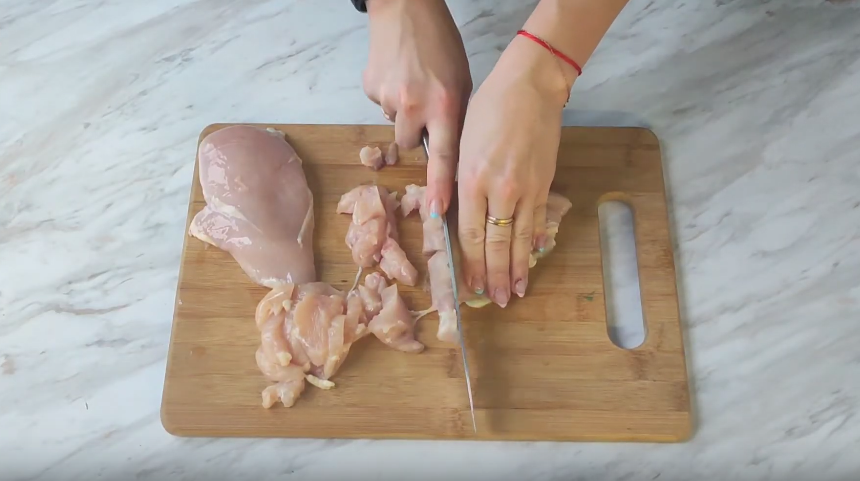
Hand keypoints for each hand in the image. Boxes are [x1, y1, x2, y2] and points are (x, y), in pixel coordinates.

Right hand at [363, 0, 471, 215]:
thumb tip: (447, 151)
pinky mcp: (370, 88)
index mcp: (444, 104)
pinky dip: (388, 94)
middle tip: (423, 102)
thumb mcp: (461, 82)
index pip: (443, 157)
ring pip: (394, 123)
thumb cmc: (440, 45)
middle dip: (415, 129)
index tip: (437, 213)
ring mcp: (388, 98)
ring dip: (402, 111)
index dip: (441, 187)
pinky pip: (381, 105)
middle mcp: (414, 105)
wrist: (405, 9)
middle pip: (409, 143)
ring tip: (410, 82)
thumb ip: (454, 117)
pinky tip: (396, 73)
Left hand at [456, 36, 574, 307]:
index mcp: (472, 181)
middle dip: (495, 276)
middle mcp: (500, 191)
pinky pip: (539, 221)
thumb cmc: (488, 109)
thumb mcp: (461, 144)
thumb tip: (447, 212)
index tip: (470, 286)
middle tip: (496, 300)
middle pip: (495, 244)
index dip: (470, 265)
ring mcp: (526, 189)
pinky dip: (535, 242)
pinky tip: (534, 258)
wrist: (530, 87)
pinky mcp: (545, 183)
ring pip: (520, 239)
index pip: (469, 235)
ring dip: (517, 269)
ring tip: (516, 293)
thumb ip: (456, 182)